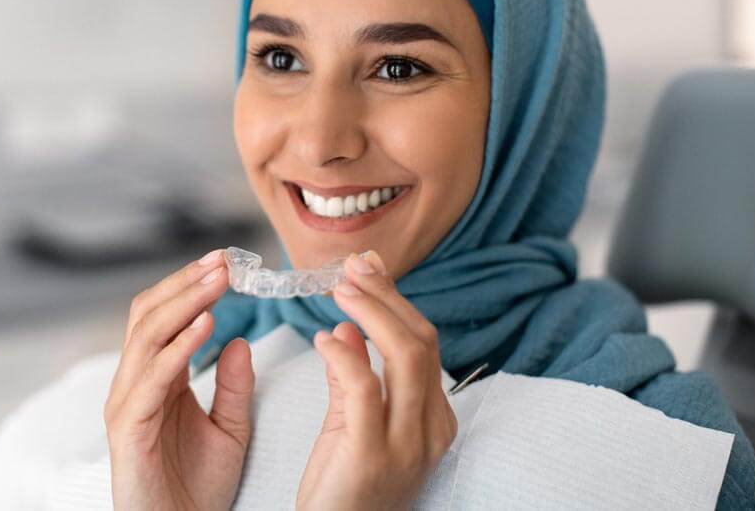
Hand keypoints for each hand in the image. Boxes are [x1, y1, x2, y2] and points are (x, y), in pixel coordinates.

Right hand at [104, 249, 254, 510]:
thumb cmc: (198, 488)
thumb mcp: (230, 429)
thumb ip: (235, 386)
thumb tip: (241, 340)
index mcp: (156, 380)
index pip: (164, 316)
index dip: (191, 285)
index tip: (227, 262)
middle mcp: (134, 384)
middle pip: (149, 314)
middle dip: (186, 282)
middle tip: (224, 259)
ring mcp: (126, 403)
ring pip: (147, 334)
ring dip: (185, 301)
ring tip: (219, 280)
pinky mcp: (128, 428)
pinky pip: (152, 377)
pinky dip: (179, 346)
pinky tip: (206, 324)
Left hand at [296, 251, 456, 510]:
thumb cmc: (340, 487)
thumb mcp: (351, 425)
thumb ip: (352, 377)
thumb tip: (347, 328)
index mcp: (433, 420)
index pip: (424, 344)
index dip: (395, 301)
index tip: (367, 268)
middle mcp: (430, 429)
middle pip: (421, 342)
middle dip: (387, 296)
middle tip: (353, 267)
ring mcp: (408, 444)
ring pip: (406, 355)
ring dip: (372, 311)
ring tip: (339, 288)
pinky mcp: (372, 454)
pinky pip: (364, 387)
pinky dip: (344, 353)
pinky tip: (321, 338)